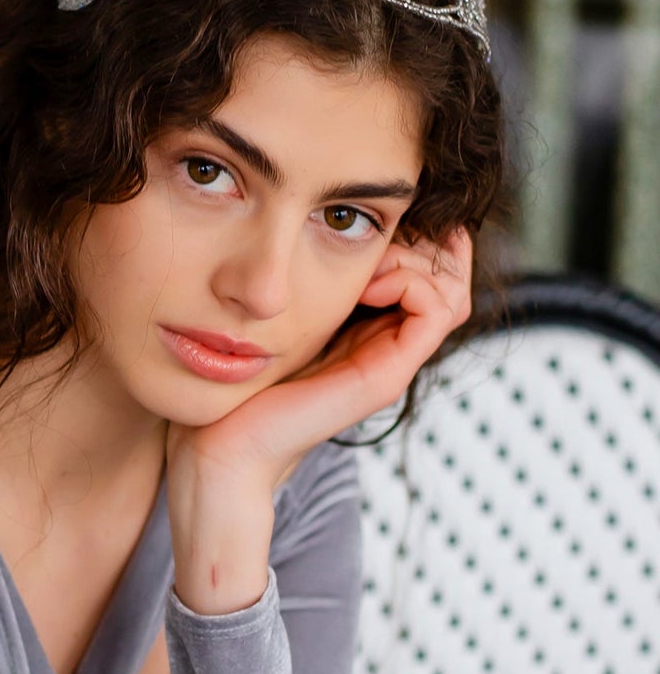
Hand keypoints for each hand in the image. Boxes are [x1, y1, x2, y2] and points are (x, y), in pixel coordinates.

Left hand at [166, 227, 473, 494]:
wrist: (224, 445)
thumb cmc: (239, 383)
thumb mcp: (282, 316)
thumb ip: (308, 284)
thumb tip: (326, 230)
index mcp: (367, 332)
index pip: (429, 275)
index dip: (414, 240)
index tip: (371, 228)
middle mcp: (388, 348)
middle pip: (448, 279)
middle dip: (420, 243)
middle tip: (376, 242)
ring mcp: (391, 364)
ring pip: (449, 291)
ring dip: (415, 259)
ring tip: (370, 265)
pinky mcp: (384, 377)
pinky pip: (435, 311)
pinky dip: (410, 281)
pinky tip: (367, 284)